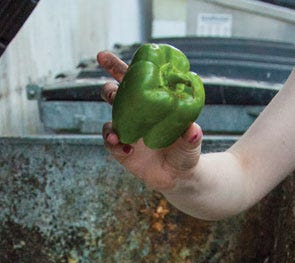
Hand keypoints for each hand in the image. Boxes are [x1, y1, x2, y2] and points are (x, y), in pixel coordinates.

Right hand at [97, 50, 203, 191]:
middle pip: (113, 96)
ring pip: (109, 122)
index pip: (130, 79)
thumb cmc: (186, 148)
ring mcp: (126, 132)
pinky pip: (112, 146)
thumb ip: (191, 134)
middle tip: (113, 94)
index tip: (101, 56)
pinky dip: (115, 145)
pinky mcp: (122, 151)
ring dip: (109, 126)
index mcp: (148, 101)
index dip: (115, 66)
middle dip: (108, 91)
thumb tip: (192, 130)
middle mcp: (133, 113)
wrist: (179, 175)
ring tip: (116, 135)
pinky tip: (125, 148)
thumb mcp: (191, 140)